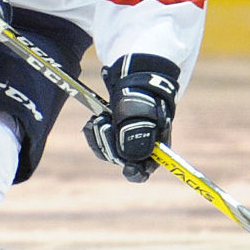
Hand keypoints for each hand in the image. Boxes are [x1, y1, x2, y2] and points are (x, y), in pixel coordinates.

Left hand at [83, 53, 179, 181]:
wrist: (134, 77)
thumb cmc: (143, 95)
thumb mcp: (141, 113)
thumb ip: (136, 137)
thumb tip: (129, 160)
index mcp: (155, 144)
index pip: (147, 168)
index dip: (138, 172)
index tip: (128, 169)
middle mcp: (140, 145)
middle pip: (123, 160)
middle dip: (110, 145)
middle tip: (104, 124)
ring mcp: (125, 140)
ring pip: (108, 151)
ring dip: (100, 136)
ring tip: (99, 118)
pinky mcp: (113, 133)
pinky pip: (100, 141)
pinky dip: (95, 132)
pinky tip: (94, 120)